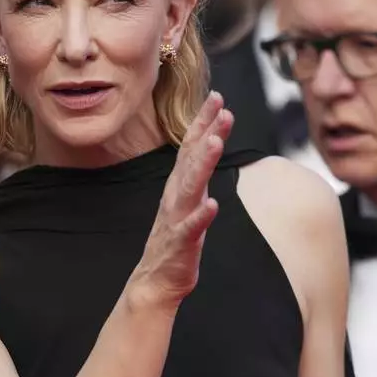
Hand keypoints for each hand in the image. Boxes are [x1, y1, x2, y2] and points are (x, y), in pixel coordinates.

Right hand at [131, 92, 233, 307]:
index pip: (191, 147)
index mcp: (180, 185)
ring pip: (190, 187)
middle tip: (220, 107)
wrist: (155, 279)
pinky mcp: (181, 243)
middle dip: (206, 132)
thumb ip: (197, 173)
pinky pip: (191, 228)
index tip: (216, 97)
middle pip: (192, 158)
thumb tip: (210, 143)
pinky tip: (212, 205)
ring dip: (203, 164)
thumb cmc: (176, 238)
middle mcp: (176, 196)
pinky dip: (201, 216)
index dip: (203, 121)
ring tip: (215, 143)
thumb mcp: (188, 199)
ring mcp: (177, 218)